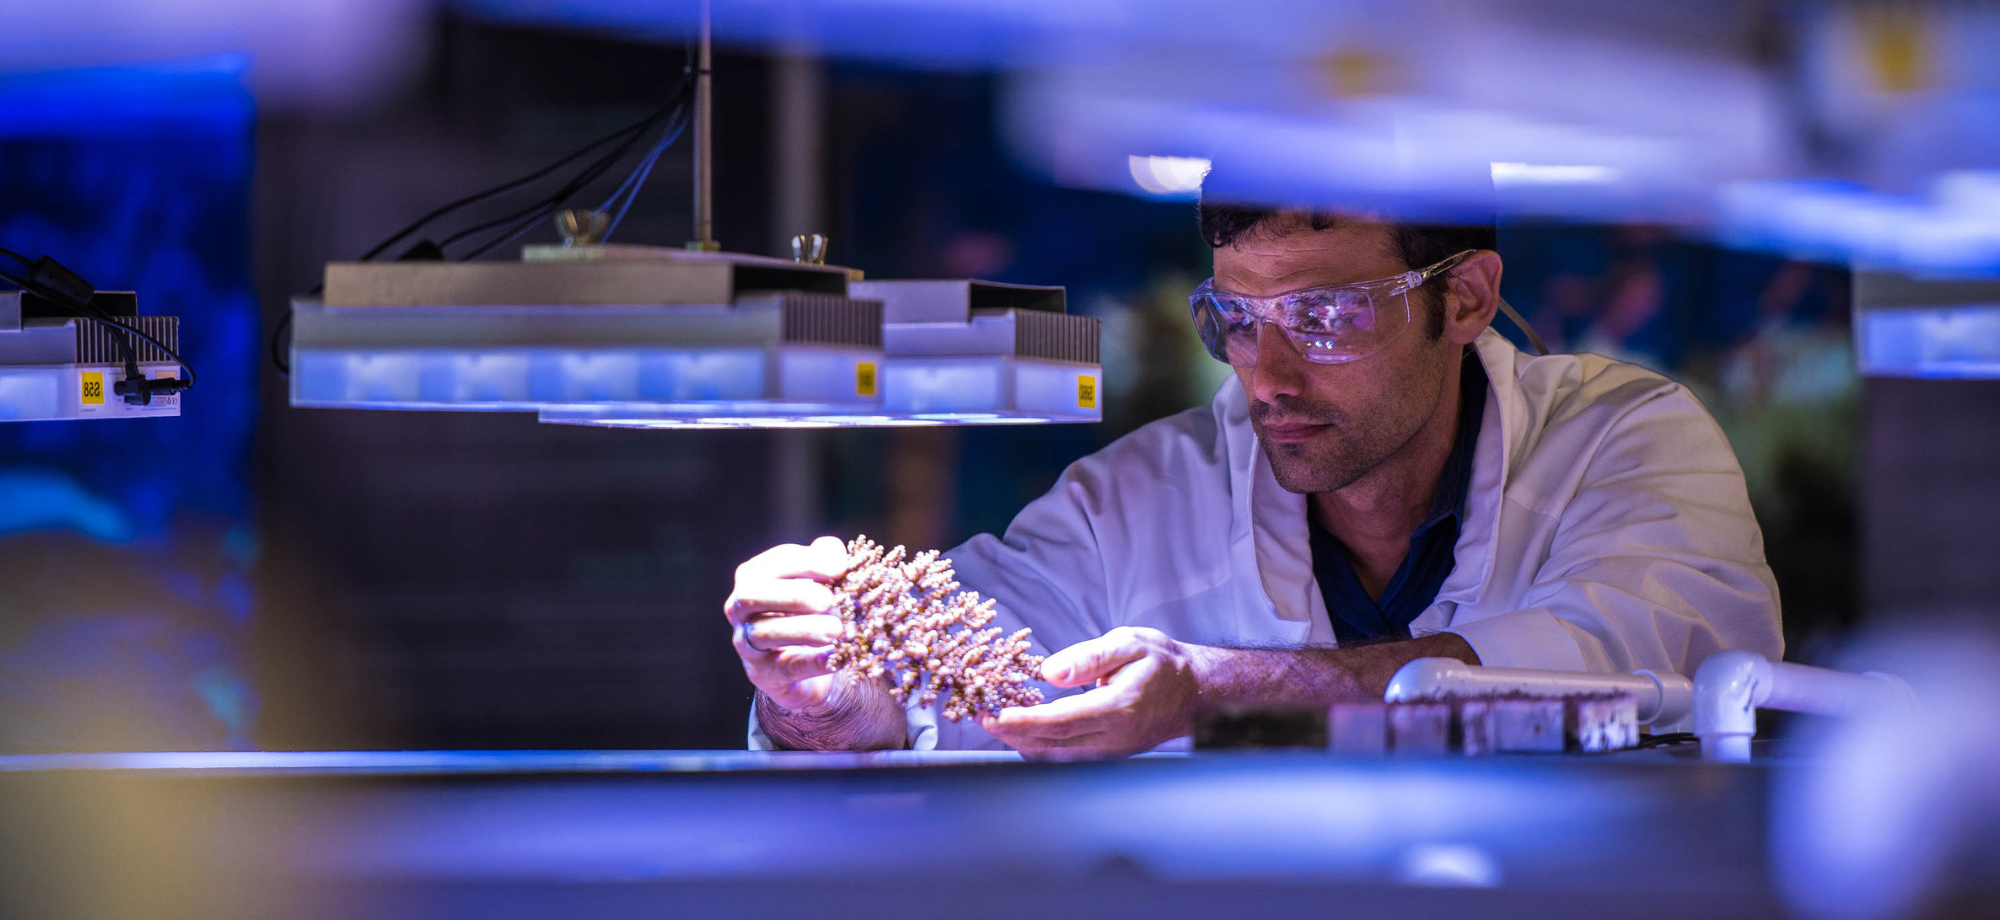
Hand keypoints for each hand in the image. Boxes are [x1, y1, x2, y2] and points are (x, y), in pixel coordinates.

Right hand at [723, 536, 851, 712]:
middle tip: (828, 599)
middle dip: (792, 594)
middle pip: (752, 595)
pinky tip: (837, 656)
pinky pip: (785, 668)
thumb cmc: (811, 612)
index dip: (806, 562)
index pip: (773, 562)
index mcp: (755, 576)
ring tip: (837, 629)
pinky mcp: (763, 674)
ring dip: (803, 629)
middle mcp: (741, 607)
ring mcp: (747, 642)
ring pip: (763, 633)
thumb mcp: (820, 582)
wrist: (807, 666)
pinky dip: (812, 662)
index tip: (840, 567)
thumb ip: (827, 563)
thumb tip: (833, 553)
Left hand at [981, 626, 1201, 760]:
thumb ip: (1089, 657)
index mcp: (1118, 708)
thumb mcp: (1130, 643)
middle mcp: (1113, 738)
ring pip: (1054, 756)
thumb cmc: (1161, 662)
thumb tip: (1050, 672)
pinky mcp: (1106, 755)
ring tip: (993, 719)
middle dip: (1010, 732)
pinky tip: (1020, 727)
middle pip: (1050, 744)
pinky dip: (1037, 744)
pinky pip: (1064, 756)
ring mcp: (1110, 752)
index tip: (994, 715)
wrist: (1194, 692)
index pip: (1060, 722)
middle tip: (979, 714)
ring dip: (1020, 740)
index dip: (1023, 721)